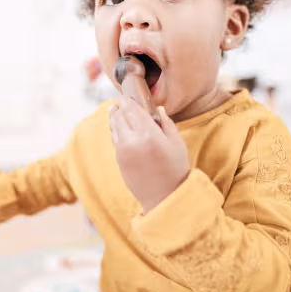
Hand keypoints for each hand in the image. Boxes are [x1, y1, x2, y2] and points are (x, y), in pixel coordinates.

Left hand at [109, 96, 189, 213]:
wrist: (164, 197)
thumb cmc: (175, 169)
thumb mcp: (176, 142)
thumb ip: (165, 122)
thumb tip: (158, 108)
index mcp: (148, 134)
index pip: (133, 109)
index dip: (129, 100)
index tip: (128, 94)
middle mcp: (132, 140)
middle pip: (121, 116)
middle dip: (121, 107)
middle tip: (121, 100)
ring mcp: (122, 151)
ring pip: (114, 127)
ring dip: (114, 116)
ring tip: (115, 109)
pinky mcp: (118, 160)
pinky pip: (114, 139)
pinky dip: (114, 130)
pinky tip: (117, 126)